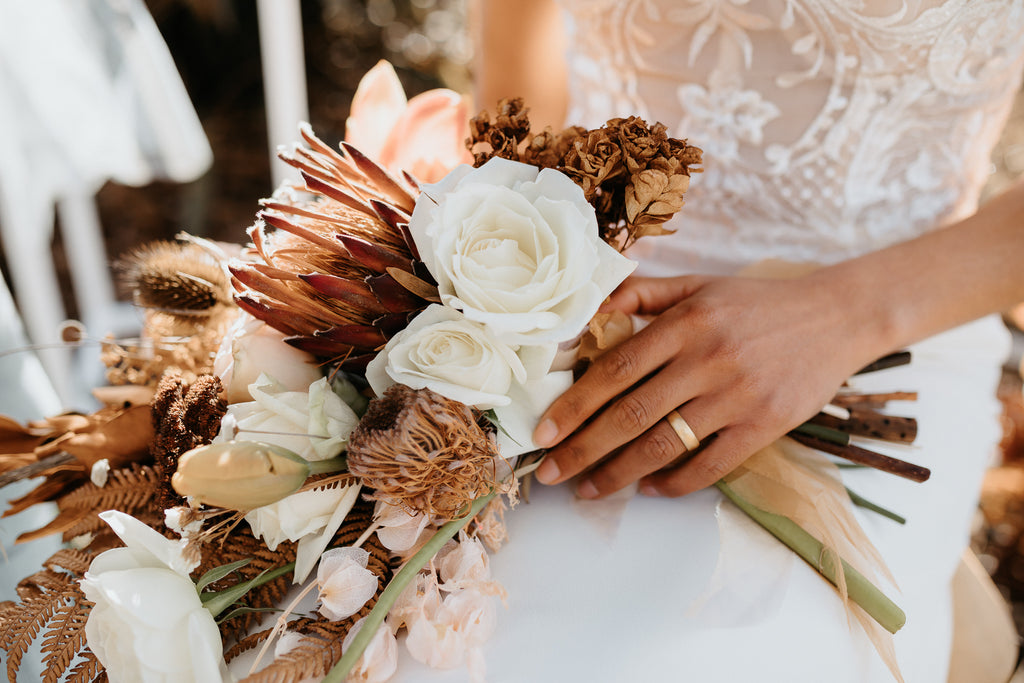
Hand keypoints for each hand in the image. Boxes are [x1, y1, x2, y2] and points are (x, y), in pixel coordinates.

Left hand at [531, 272, 881, 497]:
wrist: (837, 317)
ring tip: (587, 490)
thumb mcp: (699, 285)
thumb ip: (644, 294)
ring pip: (664, 444)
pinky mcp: (765, 426)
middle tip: (550, 473)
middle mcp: (707, 360)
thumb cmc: (757, 303)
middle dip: (583, 449)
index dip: (574, 403)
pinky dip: (675, 482)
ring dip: (618, 474)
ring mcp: (737, 396)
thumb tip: (593, 308)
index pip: (615, 369)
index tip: (543, 431)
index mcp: (686, 323)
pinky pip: (710, 464)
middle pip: (630, 413)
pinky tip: (649, 488)